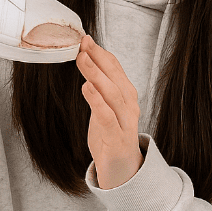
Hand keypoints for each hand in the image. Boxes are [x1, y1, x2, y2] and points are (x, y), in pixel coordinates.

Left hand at [76, 36, 142, 189]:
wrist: (123, 171)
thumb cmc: (111, 136)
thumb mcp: (104, 108)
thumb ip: (99, 87)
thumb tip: (86, 60)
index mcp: (127, 96)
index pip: (115, 68)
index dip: (101, 53)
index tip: (85, 39)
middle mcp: (129, 106)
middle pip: (114, 77)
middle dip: (98, 59)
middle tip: (82, 44)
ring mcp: (125, 122)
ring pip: (112, 93)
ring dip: (97, 74)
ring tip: (82, 59)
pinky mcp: (117, 138)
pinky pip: (108, 116)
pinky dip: (98, 101)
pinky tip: (87, 88)